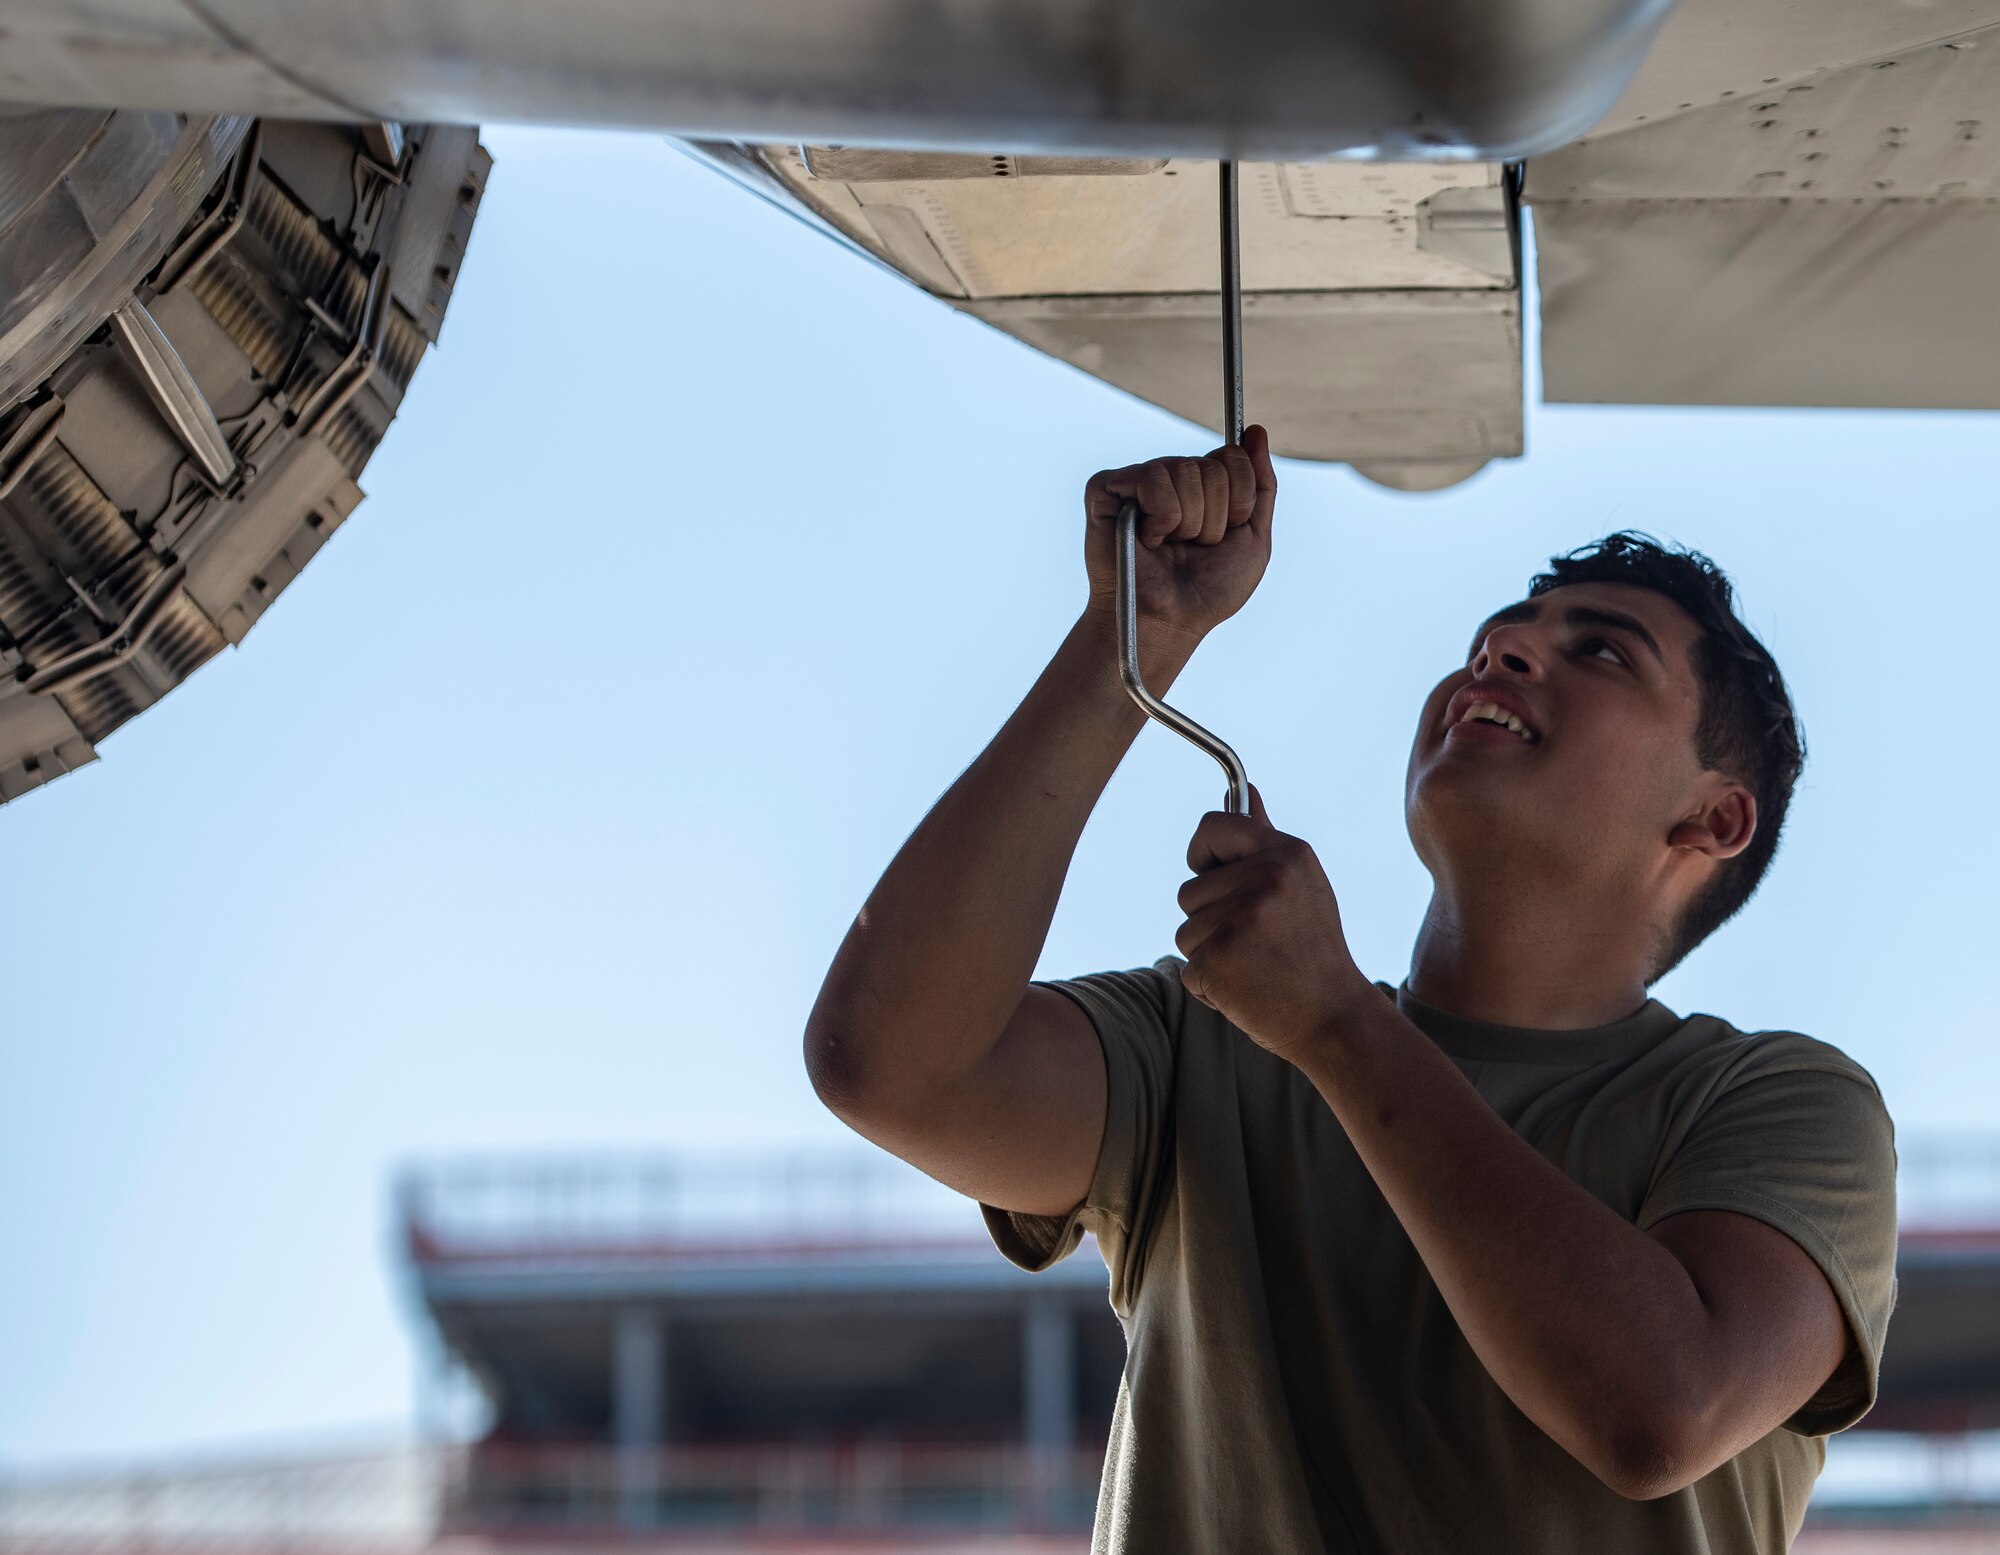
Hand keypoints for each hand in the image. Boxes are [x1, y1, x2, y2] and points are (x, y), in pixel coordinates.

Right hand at [1083, 424, 1276, 646]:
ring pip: (1183, 470)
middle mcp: (1171, 478)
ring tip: (1168, 545)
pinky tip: (1147, 538)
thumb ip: (1261, 485)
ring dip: (1187, 522)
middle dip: (1212, 519)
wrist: (1168, 622)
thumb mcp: (1254, 539)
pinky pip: (1150, 478)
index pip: (1234, 458)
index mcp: (1204, 485)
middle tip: (1191, 547)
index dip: (1237, 503)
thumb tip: (1257, 431)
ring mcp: (1137, 482)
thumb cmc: (1208, 591)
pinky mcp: (1106, 489)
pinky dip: (1160, 517)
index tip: (1223, 535)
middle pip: (1212, 467)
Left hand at [1174, 788, 1373, 1061]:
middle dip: (1210, 920)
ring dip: (1210, 954)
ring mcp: (1243, 919)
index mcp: (1288, 854)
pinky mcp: (1220, 959)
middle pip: (1189, 891)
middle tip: (1257, 942)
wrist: (1334, 1018)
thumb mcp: (1301, 885)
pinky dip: (1209, 986)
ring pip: (1185, 931)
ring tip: (1255, 965)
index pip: (1211, 826)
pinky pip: (1188, 968)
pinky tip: (1247, 989)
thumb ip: (1265, 837)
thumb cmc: (1313, 951)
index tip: (1214, 876)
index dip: (1202, 854)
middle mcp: (1266, 880)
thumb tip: (1245, 789)